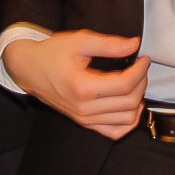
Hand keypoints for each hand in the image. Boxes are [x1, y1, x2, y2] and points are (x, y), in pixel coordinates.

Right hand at [4, 31, 147, 139]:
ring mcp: (85, 119)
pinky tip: (131, 105)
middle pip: (129, 102)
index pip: (125, 84)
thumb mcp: (79, 41)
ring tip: (136, 83)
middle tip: (140, 67)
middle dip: (141, 82)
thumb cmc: (52, 54)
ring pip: (127, 119)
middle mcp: (84, 108)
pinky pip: (115, 132)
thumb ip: (109, 44)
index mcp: (83, 87)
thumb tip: (134, 45)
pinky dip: (129, 122)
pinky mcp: (85, 123)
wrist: (30, 69)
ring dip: (138, 101)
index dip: (141, 71)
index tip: (144, 58)